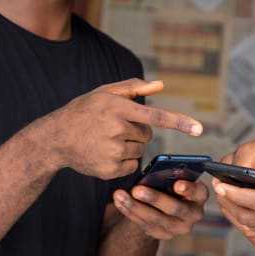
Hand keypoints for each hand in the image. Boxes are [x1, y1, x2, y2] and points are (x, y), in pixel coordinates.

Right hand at [36, 78, 202, 179]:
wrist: (55, 138)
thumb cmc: (84, 111)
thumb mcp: (104, 93)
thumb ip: (133, 87)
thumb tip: (160, 86)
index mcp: (118, 108)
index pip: (155, 117)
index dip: (179, 123)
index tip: (199, 130)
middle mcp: (116, 130)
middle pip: (147, 135)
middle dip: (137, 131)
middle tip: (115, 128)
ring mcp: (112, 151)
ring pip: (140, 150)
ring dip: (130, 146)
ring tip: (106, 140)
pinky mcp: (109, 170)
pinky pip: (131, 165)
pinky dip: (123, 160)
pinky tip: (105, 153)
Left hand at [113, 180, 208, 239]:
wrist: (165, 205)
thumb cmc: (171, 184)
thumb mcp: (175, 178)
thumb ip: (170, 176)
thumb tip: (153, 174)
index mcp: (199, 195)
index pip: (198, 192)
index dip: (189, 189)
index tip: (177, 184)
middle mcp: (192, 214)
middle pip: (174, 208)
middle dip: (154, 198)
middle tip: (137, 189)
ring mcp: (177, 227)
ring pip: (155, 219)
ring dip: (135, 206)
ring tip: (120, 195)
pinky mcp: (162, 234)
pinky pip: (144, 224)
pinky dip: (129, 211)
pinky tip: (119, 201)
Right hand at [215, 138, 254, 255]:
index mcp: (246, 153)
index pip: (233, 173)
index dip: (242, 191)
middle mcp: (235, 170)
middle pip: (229, 197)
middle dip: (246, 219)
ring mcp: (235, 187)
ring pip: (235, 212)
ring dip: (252, 231)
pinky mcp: (241, 201)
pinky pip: (243, 219)